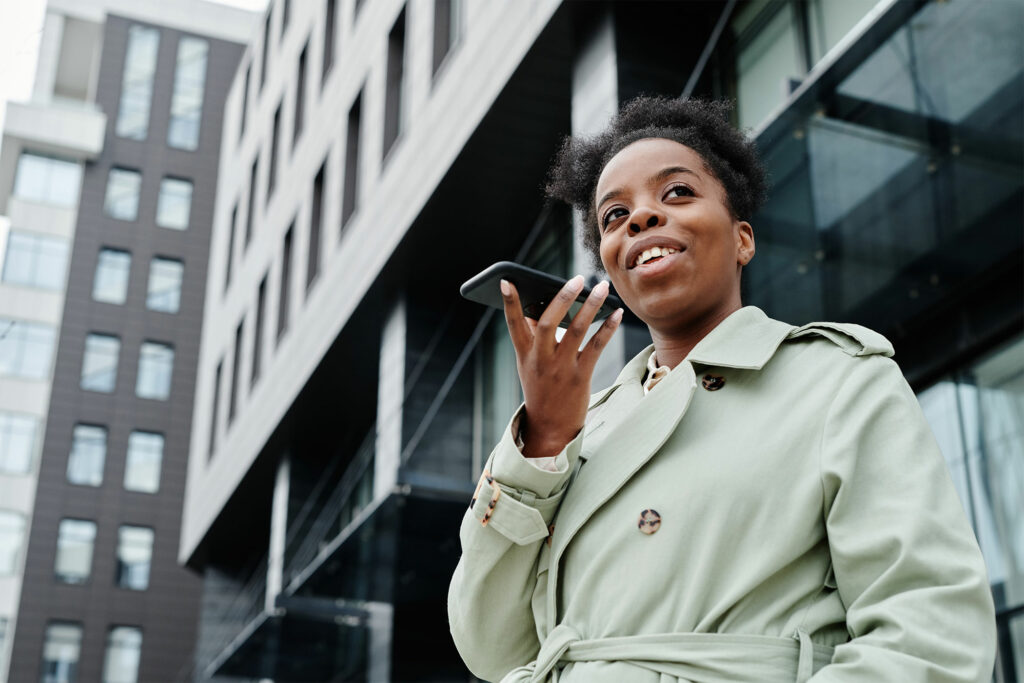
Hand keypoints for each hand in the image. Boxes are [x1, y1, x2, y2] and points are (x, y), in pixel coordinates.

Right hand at [501, 274, 623, 458]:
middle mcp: (540, 360)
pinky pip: (596, 347)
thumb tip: (541, 304)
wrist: (550, 426)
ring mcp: (561, 369)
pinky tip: (617, 313)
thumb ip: (533, 337)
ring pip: (577, 331)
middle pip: (548, 324)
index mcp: (524, 354)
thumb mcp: (529, 363)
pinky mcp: (580, 377)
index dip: (509, 303)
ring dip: (591, 307)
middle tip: (577, 279)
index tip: (506, 281)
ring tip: (602, 288)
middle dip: (562, 299)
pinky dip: (608, 328)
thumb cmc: (540, 387)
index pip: (513, 324)